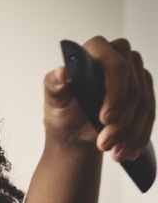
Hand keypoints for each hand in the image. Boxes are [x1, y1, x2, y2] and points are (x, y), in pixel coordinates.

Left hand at [49, 36, 154, 161]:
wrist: (74, 130)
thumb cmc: (63, 111)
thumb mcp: (54, 102)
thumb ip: (53, 86)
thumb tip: (60, 72)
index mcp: (95, 50)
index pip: (117, 65)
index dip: (115, 92)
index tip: (105, 118)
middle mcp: (119, 55)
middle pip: (134, 89)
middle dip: (121, 122)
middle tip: (104, 144)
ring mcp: (135, 72)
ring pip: (145, 104)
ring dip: (131, 134)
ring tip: (114, 152)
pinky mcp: (145, 89)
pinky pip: (151, 114)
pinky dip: (140, 136)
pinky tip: (128, 151)